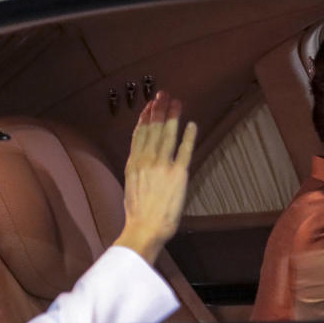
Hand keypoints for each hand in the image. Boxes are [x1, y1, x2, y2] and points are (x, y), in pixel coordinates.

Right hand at [114, 91, 197, 264]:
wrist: (145, 228)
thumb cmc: (138, 213)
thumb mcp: (131, 185)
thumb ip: (137, 168)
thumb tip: (141, 157)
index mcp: (133, 163)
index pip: (139, 134)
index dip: (146, 118)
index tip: (150, 105)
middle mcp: (146, 160)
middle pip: (154, 129)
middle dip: (159, 110)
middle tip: (164, 95)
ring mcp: (162, 165)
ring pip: (168, 135)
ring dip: (173, 117)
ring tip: (177, 102)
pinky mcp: (178, 174)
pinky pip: (184, 150)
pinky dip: (188, 136)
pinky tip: (192, 124)